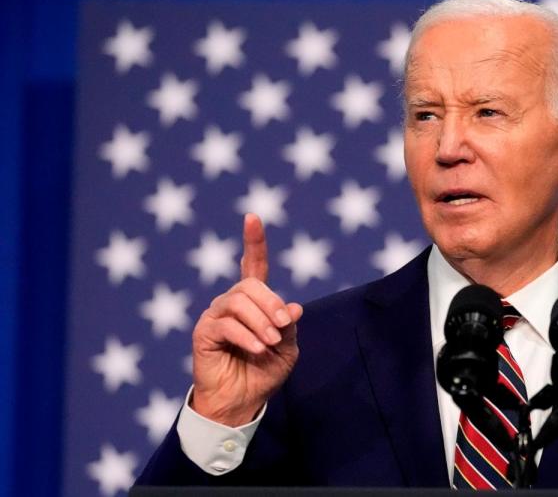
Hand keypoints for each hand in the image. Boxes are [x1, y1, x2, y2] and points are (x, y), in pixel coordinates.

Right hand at [190, 213, 302, 425]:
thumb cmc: (264, 372)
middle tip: (282, 327)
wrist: (242, 401)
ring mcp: (216, 315)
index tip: (252, 217)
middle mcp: (232, 302)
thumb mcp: (287, 348)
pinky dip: (247, 336)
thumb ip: (288, 326)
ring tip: (270, 343)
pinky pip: (227, 324)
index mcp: (254, 301)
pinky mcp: (204, 332)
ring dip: (260, 322)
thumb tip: (292, 307)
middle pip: (251, 285)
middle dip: (270, 304)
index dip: (254, 242)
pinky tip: (257, 350)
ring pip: (239, 302)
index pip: (253, 265)